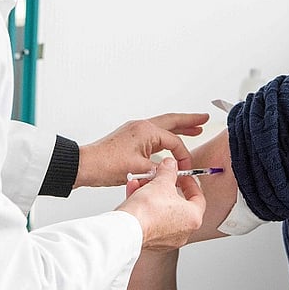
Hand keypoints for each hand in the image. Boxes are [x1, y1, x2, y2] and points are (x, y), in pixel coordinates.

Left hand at [75, 113, 208, 187]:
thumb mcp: (139, 170)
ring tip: (194, 128)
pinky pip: (154, 134)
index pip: (174, 141)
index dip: (183, 155)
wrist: (84, 166)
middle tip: (204, 118)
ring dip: (178, 127)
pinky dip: (165, 136)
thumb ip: (160, 169)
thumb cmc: (106, 165)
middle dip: (189, 120)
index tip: (185, 168)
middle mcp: (141, 126)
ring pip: (163, 126)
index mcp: (146, 130)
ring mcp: (135, 131)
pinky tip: (169, 142)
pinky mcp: (129, 138)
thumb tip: (171, 170)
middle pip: (172, 121)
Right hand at [117, 158, 204, 250]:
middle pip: (177, 204)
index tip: (181, 176)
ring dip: (152, 195)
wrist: (127, 229)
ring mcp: (167, 239)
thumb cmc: (147, 211)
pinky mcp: (152, 242)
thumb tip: (170, 166)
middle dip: (165, 188)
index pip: (198, 197)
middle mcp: (183, 232)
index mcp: (193, 218)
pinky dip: (144, 208)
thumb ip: (168, 171)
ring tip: (142, 184)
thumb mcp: (161, 182)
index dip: (189, 183)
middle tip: (160, 179)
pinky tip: (134, 195)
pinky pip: (151, 220)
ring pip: (162, 211)